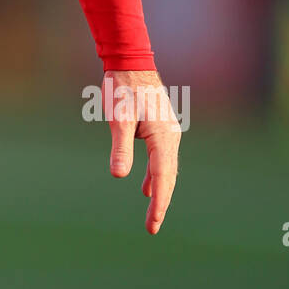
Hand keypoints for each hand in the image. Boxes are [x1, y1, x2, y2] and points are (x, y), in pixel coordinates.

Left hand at [104, 69, 180, 234]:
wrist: (130, 60)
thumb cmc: (121, 87)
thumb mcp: (117, 118)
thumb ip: (120, 147)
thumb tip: (120, 176)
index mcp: (163, 136)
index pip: (162, 177)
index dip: (158, 203)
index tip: (153, 224)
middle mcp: (170, 136)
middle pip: (168, 176)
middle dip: (161, 202)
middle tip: (153, 228)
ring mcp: (167, 131)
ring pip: (165, 167)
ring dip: (159, 190)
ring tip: (153, 213)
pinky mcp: (160, 127)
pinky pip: (160, 158)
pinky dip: (155, 175)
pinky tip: (145, 187)